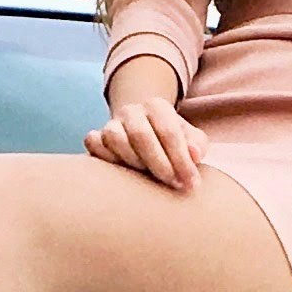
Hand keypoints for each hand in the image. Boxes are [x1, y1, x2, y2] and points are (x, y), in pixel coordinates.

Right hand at [85, 94, 205, 190]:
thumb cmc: (171, 142)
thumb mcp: (191, 140)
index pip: (169, 131)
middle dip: (159, 164)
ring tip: (148, 178)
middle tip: (172, 184)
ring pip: (115, 139)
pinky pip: (94, 144)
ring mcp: (111, 123)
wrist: (144, 134)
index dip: (181, 160)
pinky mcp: (95, 137)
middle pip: (141, 135)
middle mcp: (132, 111)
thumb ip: (197, 145)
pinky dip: (105, 158)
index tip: (191, 184)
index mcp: (157, 106)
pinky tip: (121, 172)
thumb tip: (194, 155)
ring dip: (133, 162)